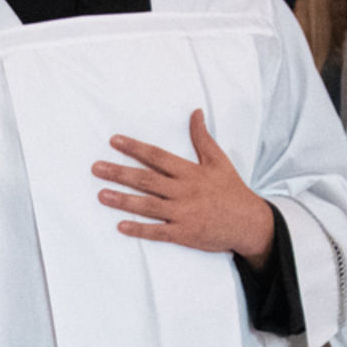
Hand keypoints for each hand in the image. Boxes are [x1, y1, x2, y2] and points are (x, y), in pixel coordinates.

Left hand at [96, 110, 275, 259]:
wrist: (250, 223)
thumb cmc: (232, 190)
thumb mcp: (219, 161)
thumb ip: (202, 138)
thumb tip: (195, 113)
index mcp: (190, 172)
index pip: (157, 156)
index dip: (135, 148)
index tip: (114, 141)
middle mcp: (184, 191)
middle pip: (147, 180)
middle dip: (120, 173)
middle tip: (97, 168)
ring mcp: (183, 214)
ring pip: (148, 206)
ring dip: (123, 200)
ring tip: (101, 194)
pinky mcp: (185, 234)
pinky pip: (159, 232)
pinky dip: (140, 229)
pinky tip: (121, 226)